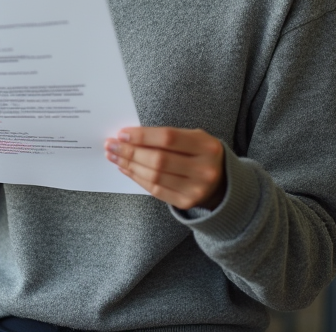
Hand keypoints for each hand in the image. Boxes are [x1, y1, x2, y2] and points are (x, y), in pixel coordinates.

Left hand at [105, 127, 226, 209]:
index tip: (122, 133)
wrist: (223, 183)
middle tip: (111, 145)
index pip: (168, 138)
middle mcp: (204, 169)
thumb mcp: (194, 138)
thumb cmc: (202, 154)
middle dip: (130, 151)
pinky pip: (155, 190)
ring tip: (114, 156)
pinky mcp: (186, 202)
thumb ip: (168, 136)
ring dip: (129, 165)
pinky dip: (137, 178)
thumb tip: (130, 136)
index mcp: (207, 146)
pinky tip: (126, 168)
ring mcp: (196, 189)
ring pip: (154, 176)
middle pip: (159, 160)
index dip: (142, 136)